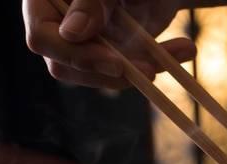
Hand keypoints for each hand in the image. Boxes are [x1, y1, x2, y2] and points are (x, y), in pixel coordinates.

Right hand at [22, 0, 196, 87]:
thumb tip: (72, 33)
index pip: (42, 38)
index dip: (75, 55)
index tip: (115, 63)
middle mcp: (59, 23)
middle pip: (67, 66)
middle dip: (112, 72)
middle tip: (151, 71)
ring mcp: (84, 42)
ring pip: (100, 76)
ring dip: (141, 70)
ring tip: (183, 47)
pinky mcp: (111, 54)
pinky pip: (129, 72)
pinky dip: (158, 63)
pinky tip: (184, 47)